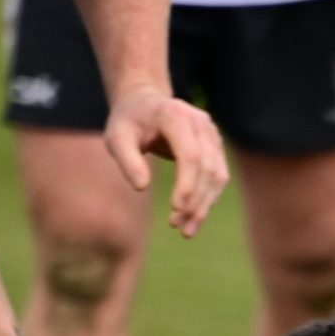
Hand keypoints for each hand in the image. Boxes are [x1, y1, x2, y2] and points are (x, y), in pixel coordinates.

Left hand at [101, 86, 228, 236]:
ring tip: (185, 230)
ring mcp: (212, 134)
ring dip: (204, 205)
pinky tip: (193, 219)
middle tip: (176, 225)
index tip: (175, 209)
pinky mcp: (215, 147)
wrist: (144, 105)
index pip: (191, 155)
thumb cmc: (128, 123)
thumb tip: (142, 187)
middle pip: (207, 168)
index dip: (187, 184)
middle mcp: (201, 122)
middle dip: (195, 201)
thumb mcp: (116, 138)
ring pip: (218, 175)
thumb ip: (127, 160)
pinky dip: (208, 200)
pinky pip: (218, 177)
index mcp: (176, 115)